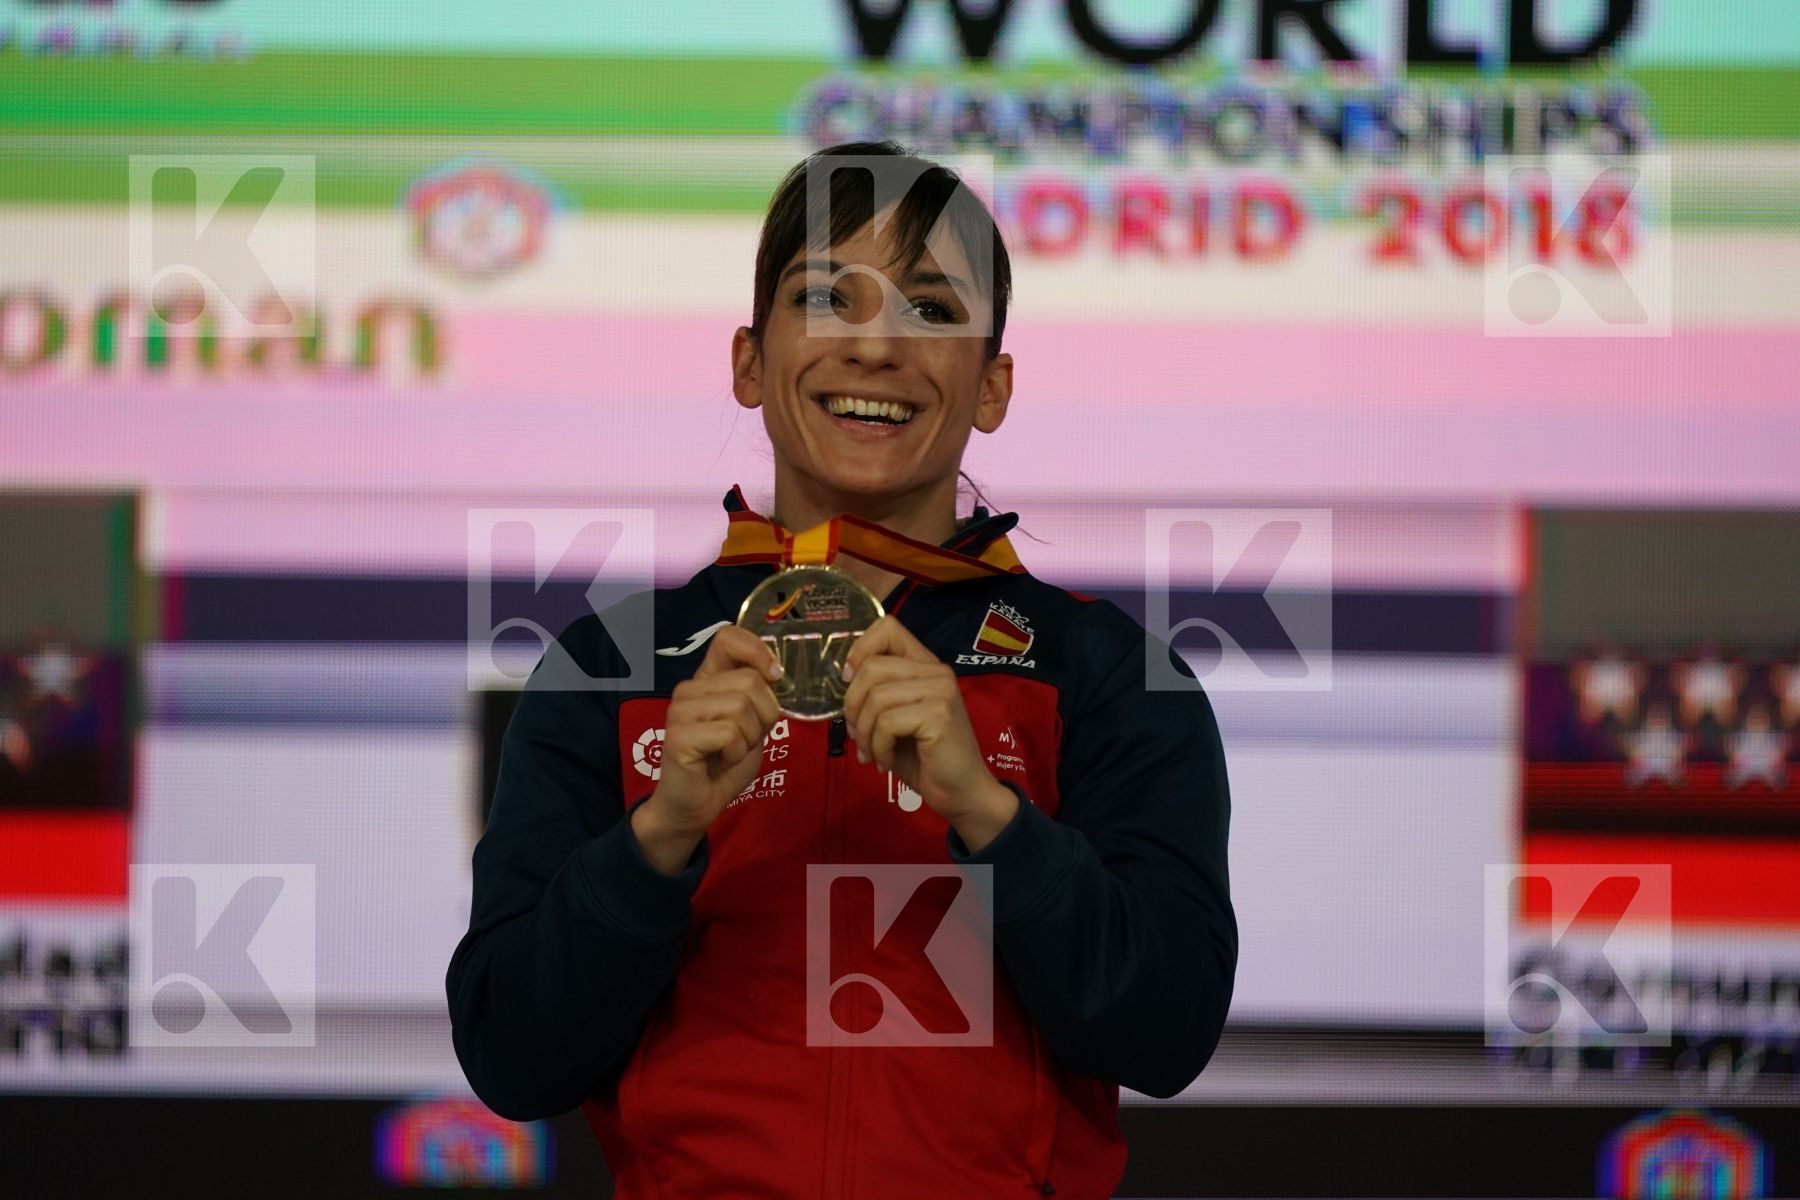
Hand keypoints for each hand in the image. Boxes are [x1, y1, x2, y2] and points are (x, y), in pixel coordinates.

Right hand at [641, 624, 782, 841]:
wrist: (695, 804)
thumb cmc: (725, 762)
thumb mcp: (752, 722)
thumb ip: (758, 695)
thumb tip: (774, 672)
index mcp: (707, 679)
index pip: (727, 638)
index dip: (757, 650)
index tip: (774, 675)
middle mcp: (689, 689)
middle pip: (750, 681)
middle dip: (765, 715)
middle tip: (746, 738)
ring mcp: (680, 711)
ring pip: (741, 707)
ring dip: (749, 737)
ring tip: (730, 751)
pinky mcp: (678, 736)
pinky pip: (729, 733)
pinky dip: (736, 753)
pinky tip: (720, 761)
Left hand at [841, 615, 1015, 831]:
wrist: (961, 792)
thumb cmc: (925, 758)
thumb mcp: (894, 718)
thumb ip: (876, 693)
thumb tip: (844, 680)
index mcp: (925, 665)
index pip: (887, 627)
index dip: (859, 650)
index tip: (850, 681)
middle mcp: (936, 670)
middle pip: (872, 667)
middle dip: (853, 706)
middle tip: (858, 735)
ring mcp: (941, 690)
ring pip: (876, 697)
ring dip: (865, 733)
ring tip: (871, 754)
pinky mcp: (939, 714)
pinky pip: (887, 722)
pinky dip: (878, 747)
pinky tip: (886, 762)